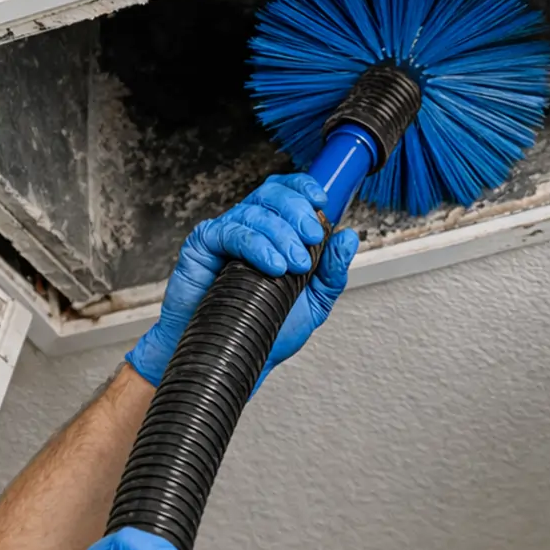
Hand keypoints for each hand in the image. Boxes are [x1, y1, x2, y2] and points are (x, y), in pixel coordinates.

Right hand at [125, 174, 360, 389]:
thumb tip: (349, 237)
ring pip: (254, 212)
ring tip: (295, 265)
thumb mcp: (313, 302)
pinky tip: (273, 266)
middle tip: (312, 238)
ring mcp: (224, 236)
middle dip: (297, 211)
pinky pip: (229, 232)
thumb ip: (332, 271)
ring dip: (281, 235)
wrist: (231, 360)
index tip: (322, 203)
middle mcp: (248, 228)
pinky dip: (256, 245)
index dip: (303, 188)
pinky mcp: (201, 247)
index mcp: (273, 233)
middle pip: (272, 193)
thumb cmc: (265, 331)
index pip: (287, 192)